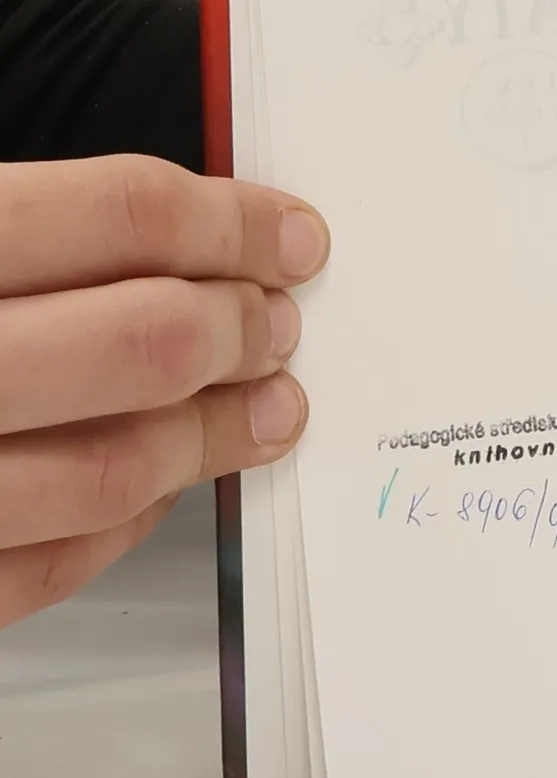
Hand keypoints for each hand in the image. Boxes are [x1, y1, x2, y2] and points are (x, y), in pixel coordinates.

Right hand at [0, 156, 328, 627]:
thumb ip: (38, 234)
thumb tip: (191, 234)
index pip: (119, 214)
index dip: (234, 224)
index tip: (297, 239)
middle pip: (144, 340)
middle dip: (241, 331)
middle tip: (282, 328)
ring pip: (117, 468)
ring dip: (215, 435)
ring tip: (269, 409)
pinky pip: (56, 562)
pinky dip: (130, 520)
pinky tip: (160, 479)